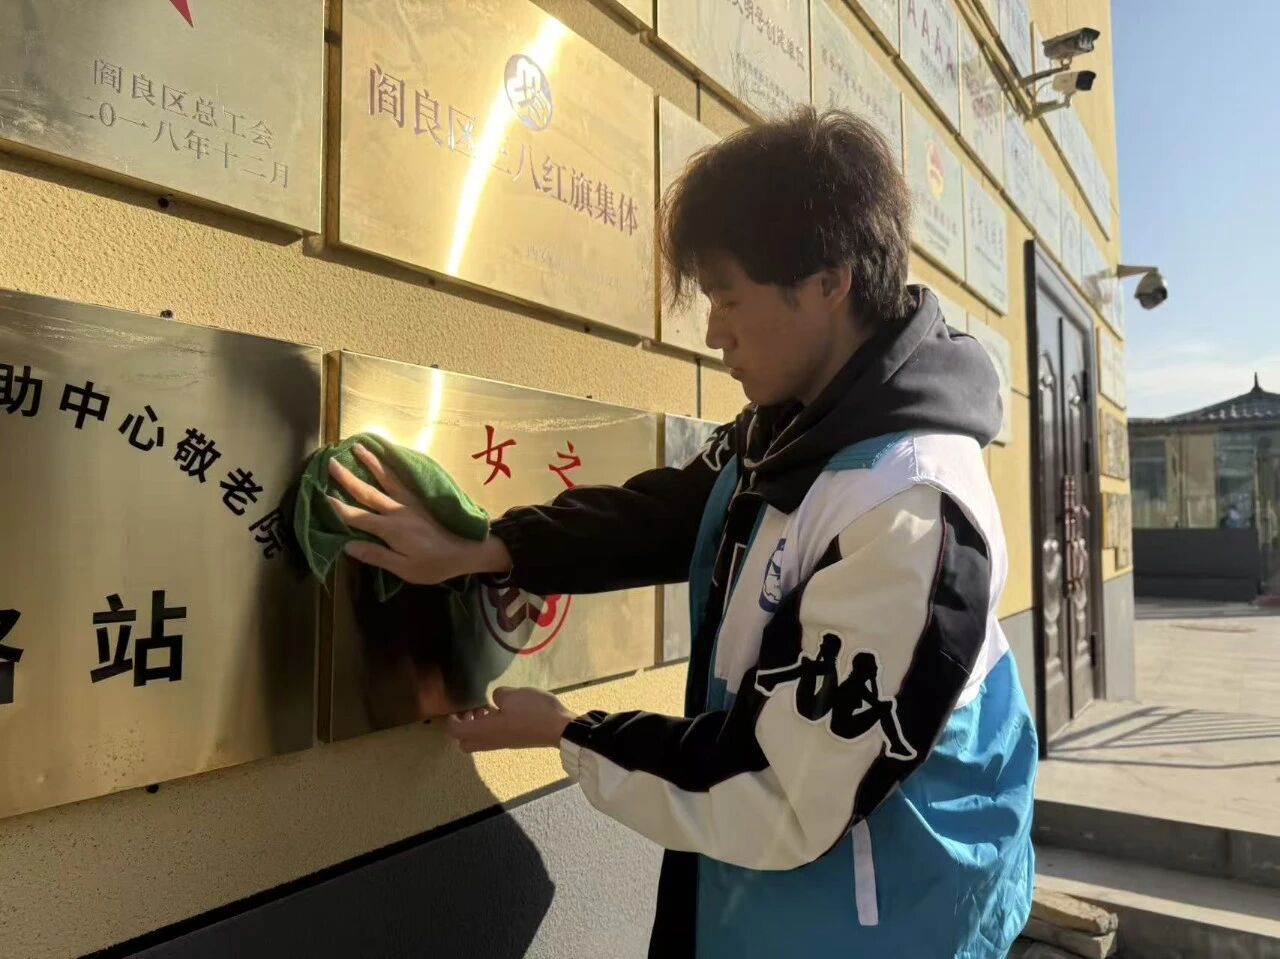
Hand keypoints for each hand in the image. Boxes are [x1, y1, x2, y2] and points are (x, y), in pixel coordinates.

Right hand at [326, 442, 511, 584]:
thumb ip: (376, 556)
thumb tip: (348, 545)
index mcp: (391, 529)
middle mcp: (398, 511)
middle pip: (368, 492)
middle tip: (332, 462)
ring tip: (359, 447)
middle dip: (348, 478)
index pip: (358, 517)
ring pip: (387, 478)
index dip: (339, 508)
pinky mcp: (422, 499)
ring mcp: (411, 502)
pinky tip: (388, 458)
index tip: (323, 494)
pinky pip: (403, 479)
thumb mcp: (404, 568)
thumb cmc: (434, 565)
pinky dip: (393, 466)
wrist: (467, 551)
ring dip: (372, 462)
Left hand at [445, 687, 576, 753]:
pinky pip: (492, 737)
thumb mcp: (512, 695)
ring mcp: (503, 743)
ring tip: (486, 707)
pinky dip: (490, 726)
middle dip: (462, 727)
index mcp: (485, 730)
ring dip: (477, 726)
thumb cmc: (533, 711)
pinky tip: (501, 710)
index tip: (453, 707)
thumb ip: (498, 695)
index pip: (456, 732)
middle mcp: (490, 740)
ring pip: (479, 740)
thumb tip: (496, 700)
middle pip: (465, 743)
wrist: (559, 728)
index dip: (450, 720)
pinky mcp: (513, 741)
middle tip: (470, 709)